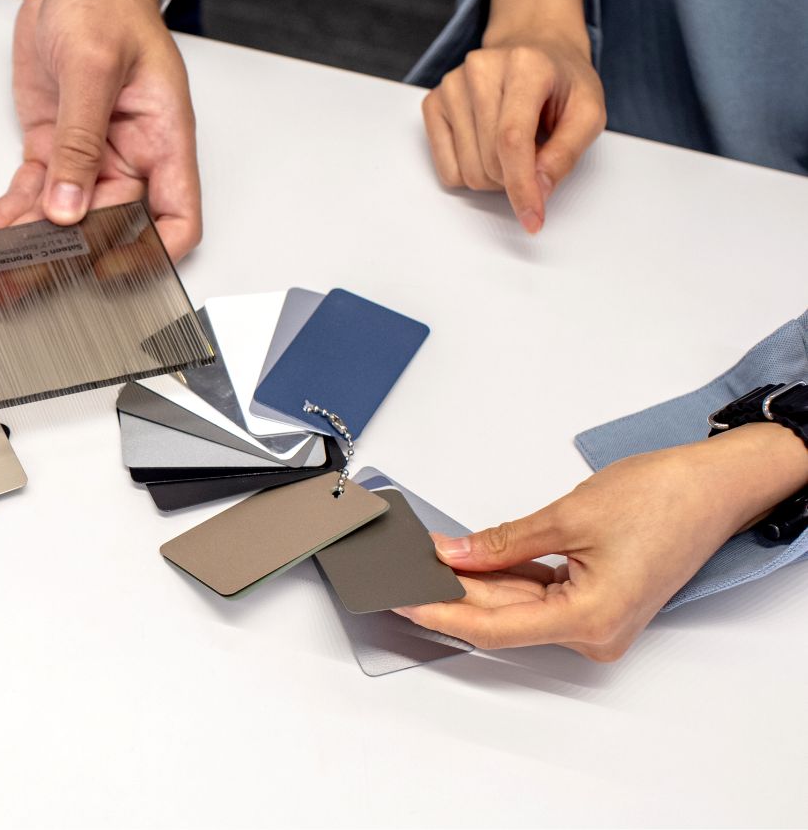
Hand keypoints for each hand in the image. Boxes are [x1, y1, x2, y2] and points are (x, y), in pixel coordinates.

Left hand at [0, 0, 201, 259]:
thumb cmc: (106, 1)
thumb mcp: (93, 65)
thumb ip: (82, 140)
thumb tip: (69, 207)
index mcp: (163, 139)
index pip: (175, 220)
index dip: (148, 256)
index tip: (104, 271)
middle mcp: (131, 155)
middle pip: (105, 230)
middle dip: (61, 261)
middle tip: (17, 282)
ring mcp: (91, 154)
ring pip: (62, 221)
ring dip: (25, 247)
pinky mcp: (54, 147)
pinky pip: (32, 195)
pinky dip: (6, 217)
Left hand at [396, 424, 807, 660]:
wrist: (714, 486)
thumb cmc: (664, 498)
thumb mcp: (567, 517)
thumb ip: (503, 543)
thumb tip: (453, 554)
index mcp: (590, 620)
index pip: (494, 628)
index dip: (441, 614)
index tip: (403, 600)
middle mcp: (595, 631)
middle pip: (504, 616)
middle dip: (452, 590)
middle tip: (404, 567)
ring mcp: (598, 619)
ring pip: (519, 604)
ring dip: (476, 582)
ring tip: (428, 557)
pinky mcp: (597, 600)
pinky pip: (539, 593)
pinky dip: (505, 575)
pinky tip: (469, 558)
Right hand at [420, 0, 602, 233]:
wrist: (533, 45)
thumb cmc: (561, 81)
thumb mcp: (589, 111)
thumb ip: (568, 152)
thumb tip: (538, 190)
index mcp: (524, 66)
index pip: (511, 140)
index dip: (522, 186)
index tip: (532, 219)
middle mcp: (479, 70)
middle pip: (489, 163)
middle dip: (516, 178)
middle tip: (535, 155)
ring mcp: (450, 85)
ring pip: (467, 172)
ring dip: (494, 176)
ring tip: (513, 147)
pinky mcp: (433, 102)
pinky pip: (446, 169)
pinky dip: (470, 170)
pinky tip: (486, 145)